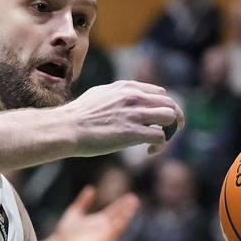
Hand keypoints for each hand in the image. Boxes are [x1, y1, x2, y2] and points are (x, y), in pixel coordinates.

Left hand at [40, 189, 139, 240]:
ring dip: (125, 217)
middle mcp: (103, 228)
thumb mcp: (76, 210)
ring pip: (117, 225)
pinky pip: (111, 235)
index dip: (122, 204)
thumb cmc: (66, 230)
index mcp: (98, 220)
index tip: (130, 196)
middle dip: (126, 208)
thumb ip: (84, 200)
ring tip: (131, 207)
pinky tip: (122, 220)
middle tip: (134, 199)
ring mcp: (102, 235)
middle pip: (118, 216)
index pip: (114, 210)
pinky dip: (117, 228)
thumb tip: (91, 188)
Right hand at [65, 81, 184, 156]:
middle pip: (170, 104)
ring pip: (170, 117)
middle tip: (170, 131)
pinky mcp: (134, 133)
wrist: (66, 127)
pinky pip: (160, 137)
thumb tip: (116, 99)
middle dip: (174, 119)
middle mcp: (134, 97)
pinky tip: (149, 152)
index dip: (163, 107)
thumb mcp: (97, 95)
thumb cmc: (76, 116)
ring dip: (169, 132)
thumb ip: (114, 95)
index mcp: (126, 88)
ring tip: (157, 142)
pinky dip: (159, 146)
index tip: (158, 119)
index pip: (160, 93)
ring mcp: (135, 114)